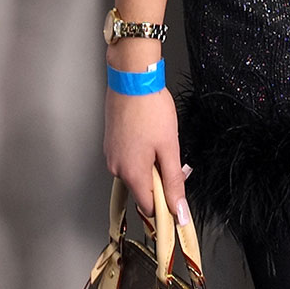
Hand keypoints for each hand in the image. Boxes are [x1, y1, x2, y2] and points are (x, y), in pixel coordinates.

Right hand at [103, 86, 188, 223]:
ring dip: (150, 166)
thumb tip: (178, 209)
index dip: (166, 204)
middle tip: (172, 156)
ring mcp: (111, 155)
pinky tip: (149, 136)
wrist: (132, 80)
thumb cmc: (150, 109)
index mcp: (132, 173)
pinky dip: (141, 155)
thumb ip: (174, 181)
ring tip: (159, 141)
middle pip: (142, 190)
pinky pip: (128, 160)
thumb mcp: (170, 147)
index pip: (149, 207)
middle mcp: (117, 168)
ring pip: (135, 173)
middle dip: (159, 180)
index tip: (178, 196)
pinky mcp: (111, 144)